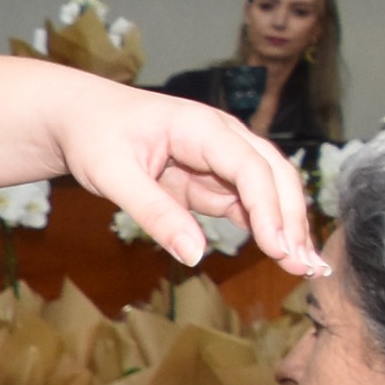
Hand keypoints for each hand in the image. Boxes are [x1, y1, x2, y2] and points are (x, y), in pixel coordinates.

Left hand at [51, 83, 322, 276]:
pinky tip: (280, 253)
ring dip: (286, 227)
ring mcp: (220, 157)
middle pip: (273, 176)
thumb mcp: (112, 175)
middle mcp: (222, 137)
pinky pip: (245, 202)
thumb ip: (154, 212)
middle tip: (305, 266)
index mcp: (201, 127)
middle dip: (292, 219)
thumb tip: (194, 255)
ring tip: (304, 268)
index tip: (279, 247)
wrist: (78, 116)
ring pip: (267, 191)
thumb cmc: (93, 136)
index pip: (250, 167)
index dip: (269, 209)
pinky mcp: (211, 177)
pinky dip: (264, 226)